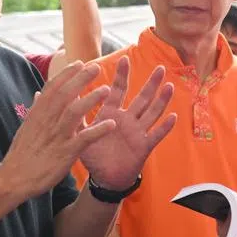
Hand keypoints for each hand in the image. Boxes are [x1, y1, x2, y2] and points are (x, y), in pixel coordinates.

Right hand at [0, 62, 118, 197]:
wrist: (14, 179)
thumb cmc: (21, 154)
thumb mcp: (26, 128)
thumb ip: (35, 110)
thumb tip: (38, 93)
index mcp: (37, 114)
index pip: (52, 88)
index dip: (66, 74)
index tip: (79, 63)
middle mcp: (46, 122)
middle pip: (64, 94)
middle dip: (80, 79)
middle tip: (96, 67)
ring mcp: (56, 137)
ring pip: (74, 112)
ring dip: (91, 100)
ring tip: (107, 89)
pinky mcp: (65, 153)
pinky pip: (84, 139)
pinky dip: (98, 131)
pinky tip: (112, 124)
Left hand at [79, 55, 175, 190]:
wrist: (104, 178)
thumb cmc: (94, 154)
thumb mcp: (81, 133)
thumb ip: (75, 115)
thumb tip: (63, 97)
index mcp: (112, 114)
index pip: (118, 90)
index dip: (122, 75)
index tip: (125, 58)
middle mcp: (127, 120)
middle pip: (141, 97)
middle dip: (151, 83)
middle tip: (160, 68)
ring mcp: (137, 132)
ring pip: (152, 113)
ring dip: (161, 100)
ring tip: (169, 86)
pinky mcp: (143, 147)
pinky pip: (155, 135)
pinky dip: (164, 127)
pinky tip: (173, 116)